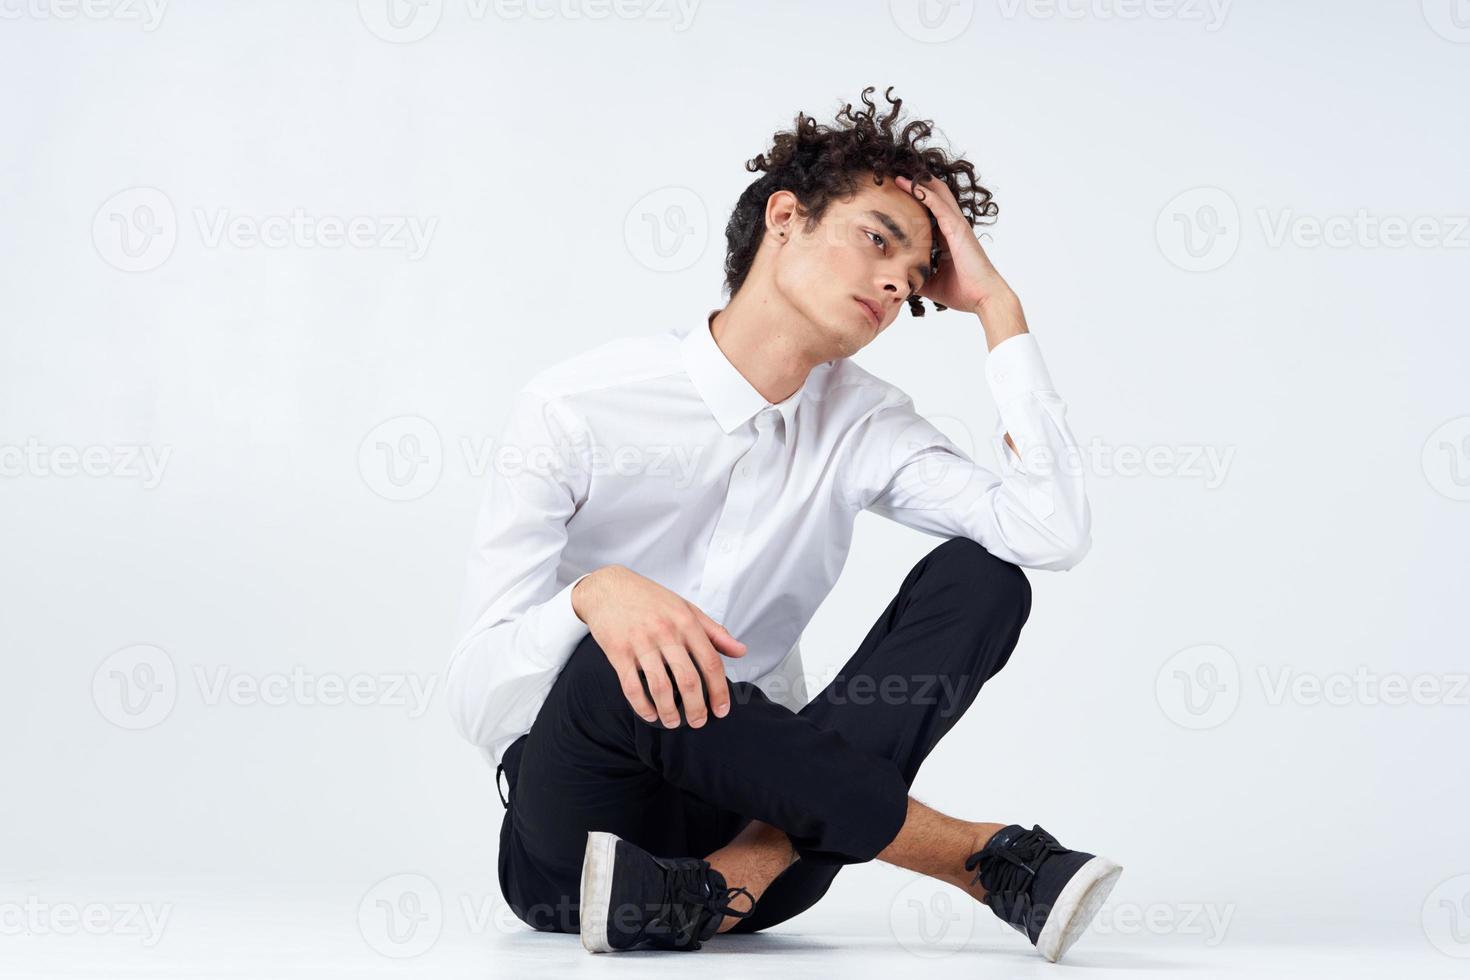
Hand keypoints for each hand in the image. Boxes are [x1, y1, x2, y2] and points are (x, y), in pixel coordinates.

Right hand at [573, 566, 746, 728]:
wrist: (608, 587)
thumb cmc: (650, 598)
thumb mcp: (686, 608)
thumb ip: (714, 632)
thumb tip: (741, 651)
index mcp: (686, 622)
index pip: (710, 662)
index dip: (719, 690)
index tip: (721, 709)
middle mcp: (665, 632)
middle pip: (687, 679)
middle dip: (696, 708)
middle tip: (699, 722)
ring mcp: (640, 642)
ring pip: (660, 687)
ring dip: (669, 712)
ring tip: (673, 723)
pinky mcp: (618, 652)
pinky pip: (632, 686)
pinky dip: (642, 706)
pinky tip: (650, 714)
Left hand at [894, 174, 1014, 313]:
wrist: (983, 298)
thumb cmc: (962, 292)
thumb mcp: (931, 283)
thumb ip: (916, 276)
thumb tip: (898, 280)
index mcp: (947, 237)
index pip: (930, 212)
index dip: (915, 201)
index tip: (895, 195)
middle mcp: (953, 226)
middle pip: (935, 196)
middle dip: (916, 185)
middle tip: (894, 176)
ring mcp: (956, 225)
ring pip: (937, 194)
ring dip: (918, 182)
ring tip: (898, 173)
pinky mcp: (956, 228)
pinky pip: (938, 204)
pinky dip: (923, 193)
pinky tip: (909, 185)